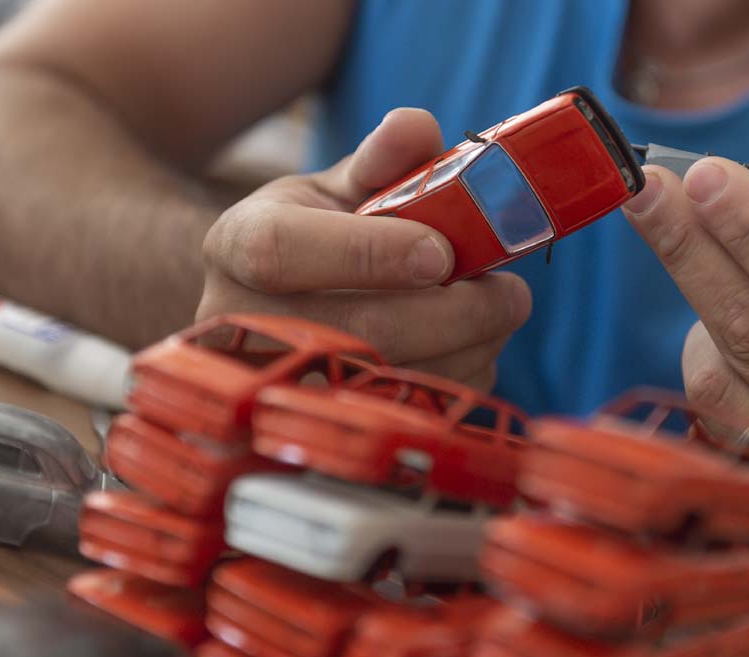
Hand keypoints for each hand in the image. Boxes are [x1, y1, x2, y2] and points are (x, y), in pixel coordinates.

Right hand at [196, 109, 530, 390]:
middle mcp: (241, 325)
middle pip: (359, 330)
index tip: (443, 254)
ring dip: (470, 350)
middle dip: (456, 313)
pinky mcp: (318, 435)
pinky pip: (407, 416)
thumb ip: (382, 160)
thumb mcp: (337, 189)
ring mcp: (278, 389)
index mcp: (237, 246)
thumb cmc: (315, 241)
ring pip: (393, 384)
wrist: (271, 314)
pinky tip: (471, 350)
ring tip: (497, 315)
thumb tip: (417, 128)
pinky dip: (459, 383)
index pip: (283, 251)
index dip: (369, 253)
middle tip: (511, 294)